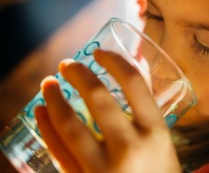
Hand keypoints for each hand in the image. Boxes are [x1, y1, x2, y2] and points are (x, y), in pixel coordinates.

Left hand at [35, 49, 180, 172]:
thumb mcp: (163, 144)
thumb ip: (146, 116)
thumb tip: (126, 81)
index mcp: (157, 133)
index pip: (135, 84)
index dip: (115, 62)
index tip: (100, 52)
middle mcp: (131, 147)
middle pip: (98, 99)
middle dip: (78, 75)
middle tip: (67, 65)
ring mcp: (104, 168)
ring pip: (70, 124)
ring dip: (53, 99)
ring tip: (47, 83)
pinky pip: (58, 151)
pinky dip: (46, 128)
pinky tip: (39, 113)